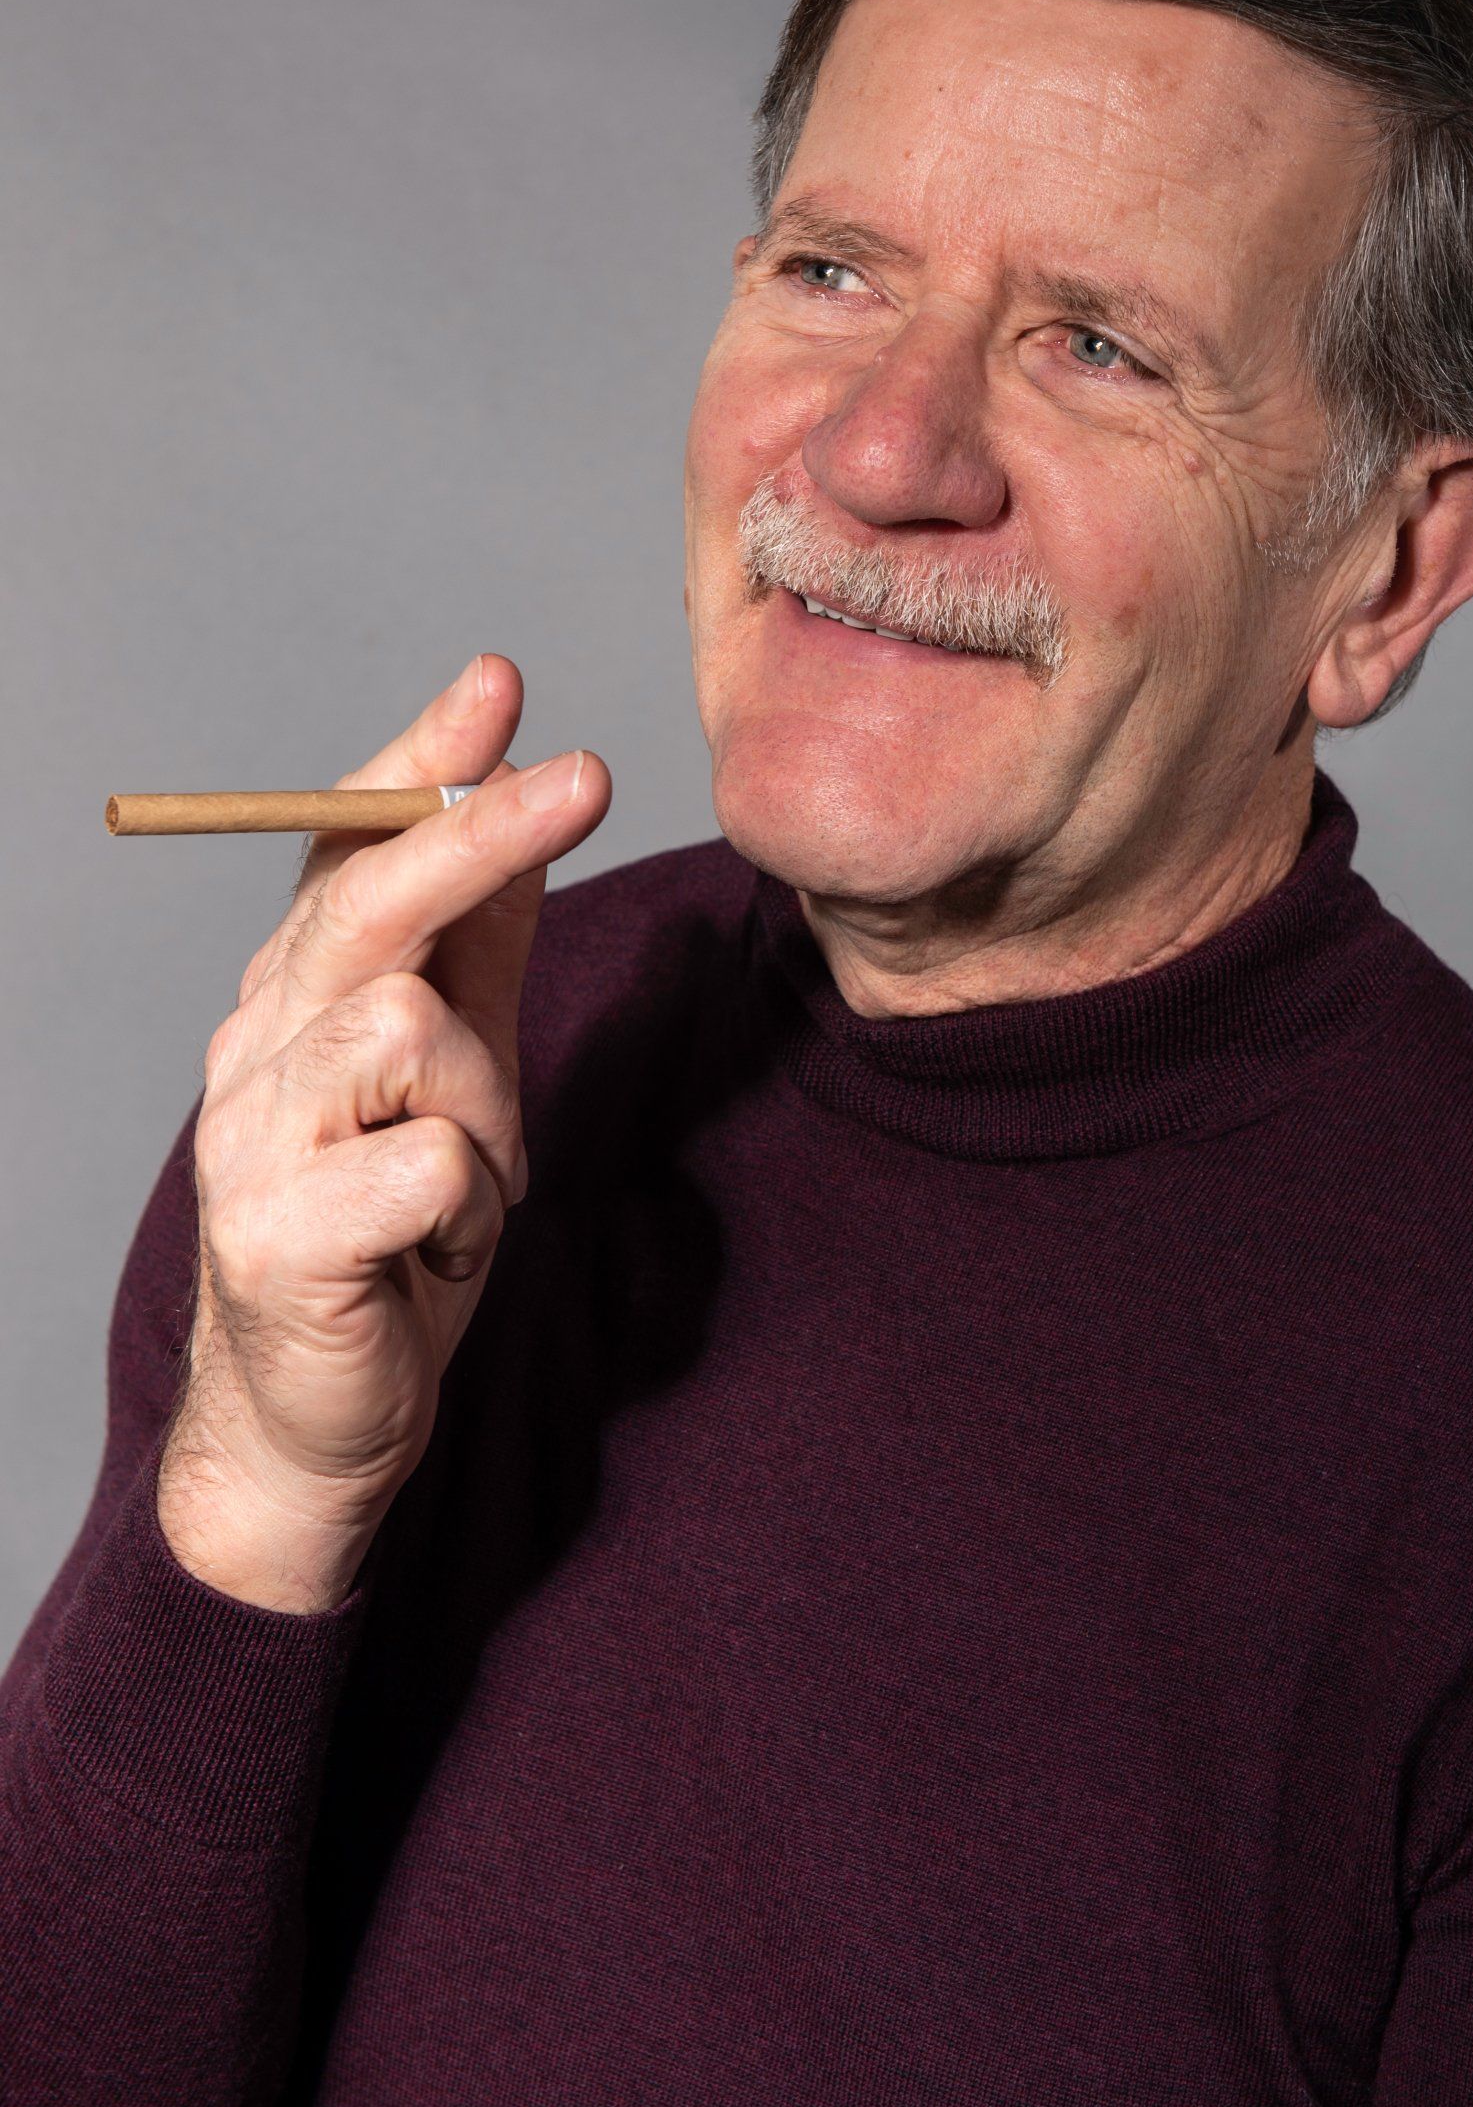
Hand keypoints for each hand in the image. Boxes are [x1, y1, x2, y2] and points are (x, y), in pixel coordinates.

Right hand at [156, 656, 609, 1610]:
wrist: (316, 1419)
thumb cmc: (393, 1238)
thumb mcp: (462, 1075)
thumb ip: (481, 952)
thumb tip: (521, 811)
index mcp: (294, 1001)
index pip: (344, 852)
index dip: (417, 767)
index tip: (496, 686)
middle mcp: (254, 1051)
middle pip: (366, 908)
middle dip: (477, 833)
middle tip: (587, 777)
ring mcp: (250, 1142)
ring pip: (412, 1036)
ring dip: (488, 1116)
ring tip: (472, 1193)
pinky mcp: (278, 1236)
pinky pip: (429, 1164)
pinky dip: (470, 1208)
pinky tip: (438, 1252)